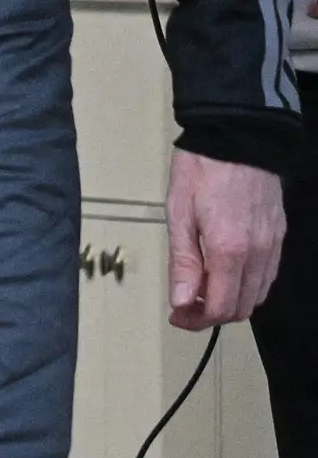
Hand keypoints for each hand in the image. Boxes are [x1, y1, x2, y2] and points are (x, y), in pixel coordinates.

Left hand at [169, 148, 287, 326]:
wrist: (238, 137)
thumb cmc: (201, 171)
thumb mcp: (178, 214)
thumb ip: (183, 262)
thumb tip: (182, 302)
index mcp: (229, 250)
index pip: (221, 307)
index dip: (197, 320)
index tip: (177, 315)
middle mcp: (258, 253)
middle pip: (242, 307)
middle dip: (213, 316)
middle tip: (185, 308)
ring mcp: (273, 245)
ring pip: (258, 294)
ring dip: (231, 302)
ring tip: (202, 292)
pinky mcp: (279, 235)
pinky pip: (268, 274)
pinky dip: (247, 285)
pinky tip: (226, 275)